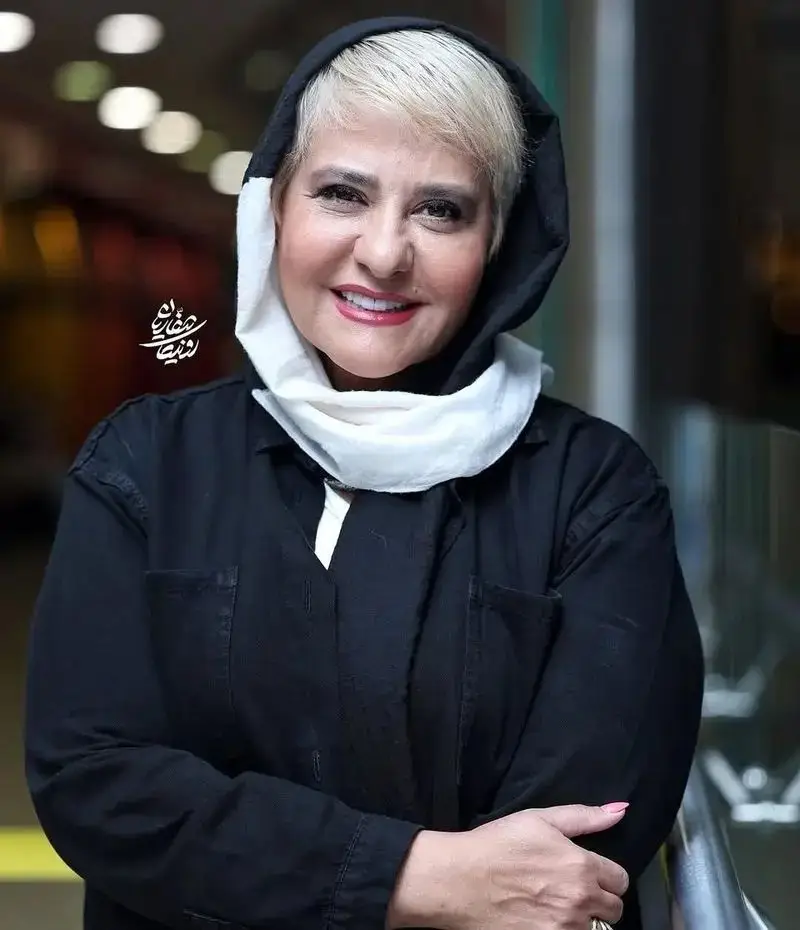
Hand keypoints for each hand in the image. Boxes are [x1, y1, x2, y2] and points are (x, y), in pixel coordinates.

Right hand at [449, 803, 629, 929]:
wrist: (459, 880)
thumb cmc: (496, 845)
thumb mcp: (539, 819)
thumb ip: (584, 817)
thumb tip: (620, 810)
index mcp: (582, 866)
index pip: (620, 880)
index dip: (606, 874)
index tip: (588, 872)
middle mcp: (580, 901)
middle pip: (614, 910)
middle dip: (599, 899)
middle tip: (572, 889)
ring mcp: (564, 928)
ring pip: (594, 929)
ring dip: (581, 919)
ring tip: (555, 905)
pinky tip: (544, 919)